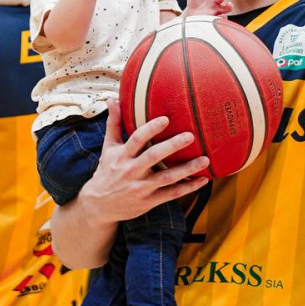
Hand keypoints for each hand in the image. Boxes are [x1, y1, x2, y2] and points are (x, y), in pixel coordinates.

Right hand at [77, 99, 209, 224]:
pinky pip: (171, 194)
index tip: (166, 119)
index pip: (137, 139)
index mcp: (122, 155)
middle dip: (172, 146)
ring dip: (187, 169)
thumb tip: (112, 99)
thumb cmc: (106, 171)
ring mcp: (141, 187)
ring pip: (167, 178)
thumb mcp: (108, 148)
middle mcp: (131, 171)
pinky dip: (188, 188)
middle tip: (190, 136)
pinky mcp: (149, 201)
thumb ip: (114, 123)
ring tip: (205, 159)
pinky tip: (203, 180)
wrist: (99, 205)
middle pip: (154, 156)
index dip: (151, 129)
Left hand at [183, 0, 232, 16]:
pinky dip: (223, 18)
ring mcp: (217, 10)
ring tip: (229, 5)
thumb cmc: (194, 2)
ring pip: (226, 8)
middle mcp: (216, 1)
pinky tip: (221, 16)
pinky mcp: (215, 18)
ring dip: (229, 6)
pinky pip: (222, 18)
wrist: (190, 14)